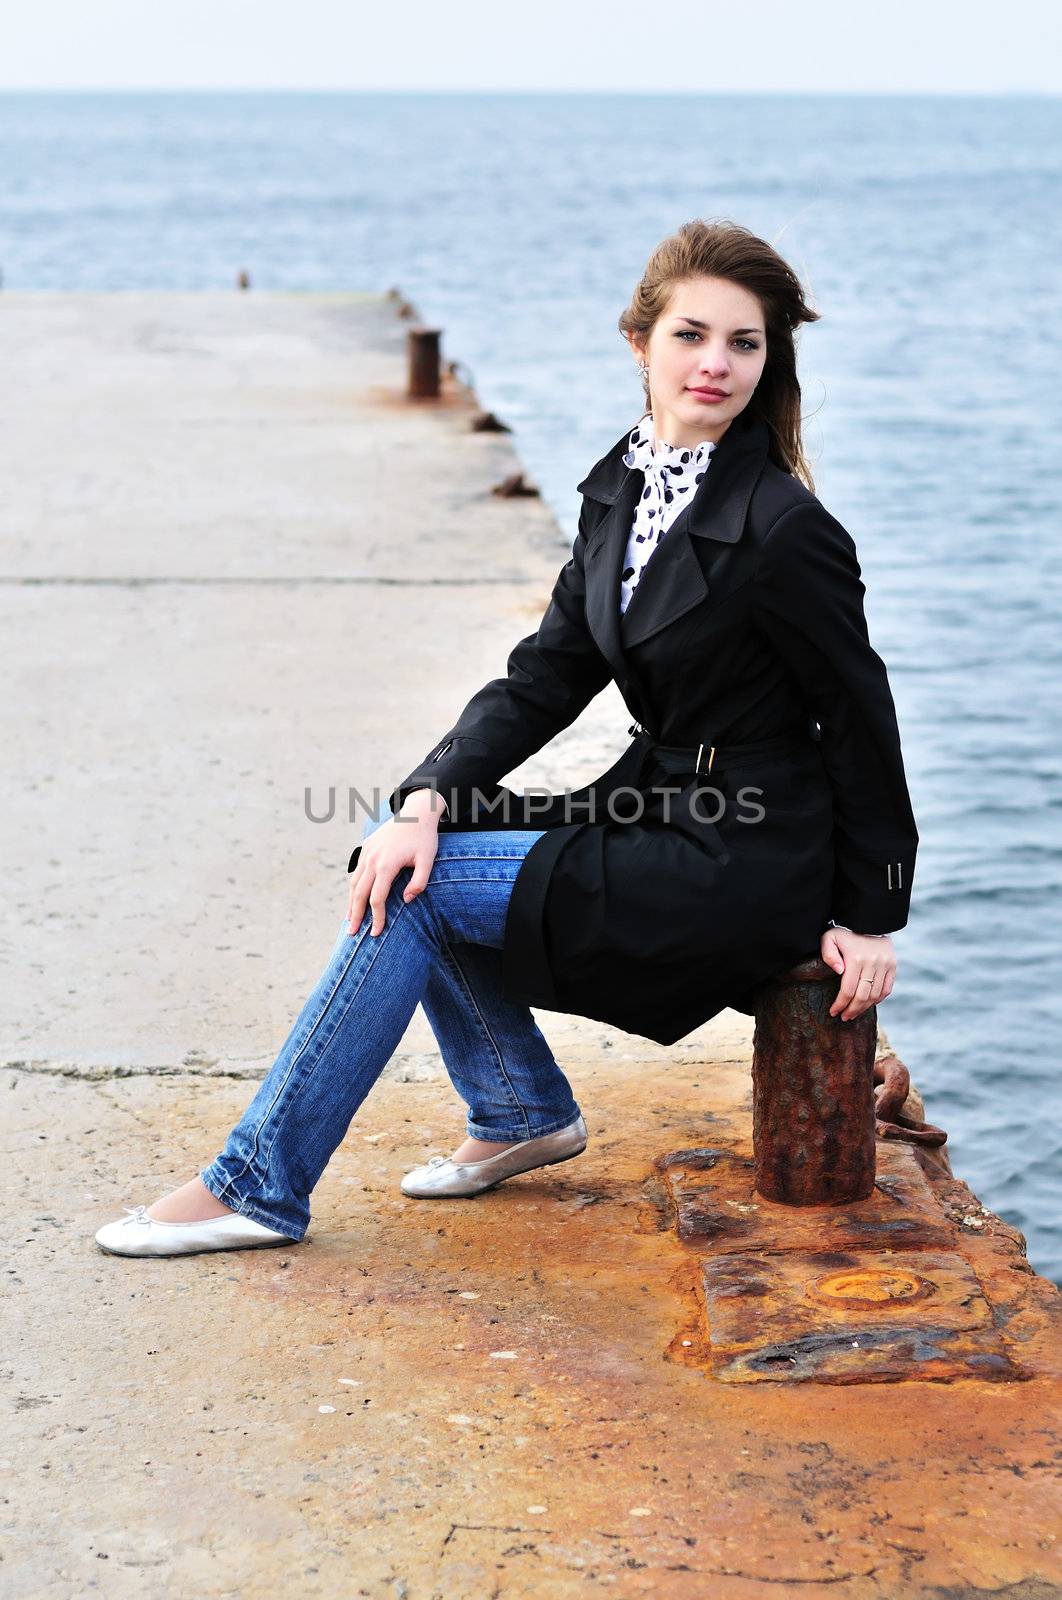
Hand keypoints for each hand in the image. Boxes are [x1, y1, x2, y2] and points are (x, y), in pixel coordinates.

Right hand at [346, 790, 445, 937]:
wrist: (416, 812)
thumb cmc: (424, 838)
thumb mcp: (428, 860)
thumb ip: (419, 882)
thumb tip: (405, 901)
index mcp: (386, 864)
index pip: (377, 898)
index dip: (376, 917)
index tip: (376, 933)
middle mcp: (372, 859)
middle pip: (359, 893)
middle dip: (355, 915)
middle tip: (351, 934)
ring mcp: (366, 852)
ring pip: (353, 882)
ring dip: (350, 903)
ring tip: (349, 920)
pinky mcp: (366, 847)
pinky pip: (356, 872)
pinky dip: (353, 888)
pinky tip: (353, 898)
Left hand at [820, 927, 895, 1021]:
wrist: (869, 921)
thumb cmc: (845, 933)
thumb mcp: (830, 938)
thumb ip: (829, 954)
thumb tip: (839, 971)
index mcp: (855, 959)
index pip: (848, 990)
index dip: (840, 1004)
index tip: (833, 1012)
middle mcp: (872, 963)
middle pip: (862, 996)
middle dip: (852, 1010)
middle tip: (844, 1017)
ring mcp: (885, 965)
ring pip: (875, 995)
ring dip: (864, 1008)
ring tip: (854, 1013)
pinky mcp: (893, 966)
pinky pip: (887, 989)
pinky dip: (878, 999)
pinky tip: (868, 1004)